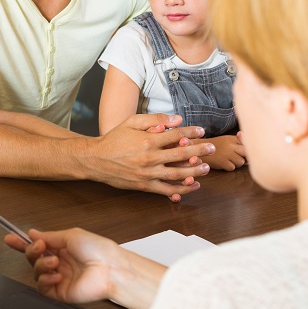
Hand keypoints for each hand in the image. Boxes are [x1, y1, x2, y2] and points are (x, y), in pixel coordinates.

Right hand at [8, 228, 165, 308]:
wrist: (111, 269)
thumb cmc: (98, 249)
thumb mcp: (71, 235)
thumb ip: (49, 236)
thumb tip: (32, 233)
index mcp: (61, 248)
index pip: (36, 245)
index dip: (21, 242)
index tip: (9, 238)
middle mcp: (59, 262)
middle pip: (32, 258)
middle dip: (31, 251)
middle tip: (40, 248)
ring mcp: (59, 277)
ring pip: (35, 273)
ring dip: (41, 266)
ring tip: (54, 262)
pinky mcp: (60, 292)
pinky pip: (42, 288)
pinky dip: (45, 280)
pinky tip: (56, 275)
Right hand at [93, 114, 213, 200]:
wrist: (95, 159)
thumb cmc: (114, 139)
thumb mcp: (131, 122)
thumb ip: (154, 119)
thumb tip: (176, 119)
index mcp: (147, 140)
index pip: (176, 134)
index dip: (191, 131)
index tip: (201, 130)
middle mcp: (149, 158)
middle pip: (181, 153)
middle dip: (199, 150)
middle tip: (212, 148)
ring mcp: (147, 174)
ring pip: (178, 174)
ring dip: (195, 171)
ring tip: (206, 168)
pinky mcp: (144, 186)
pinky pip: (167, 190)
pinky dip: (182, 189)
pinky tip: (193, 185)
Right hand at [199, 134, 245, 170]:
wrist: (198, 149)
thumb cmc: (216, 146)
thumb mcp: (227, 140)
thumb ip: (240, 143)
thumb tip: (251, 151)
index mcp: (232, 139)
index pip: (247, 144)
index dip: (248, 150)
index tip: (243, 152)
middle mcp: (230, 145)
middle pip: (247, 152)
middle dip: (246, 157)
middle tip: (241, 157)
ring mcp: (226, 154)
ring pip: (240, 162)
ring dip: (236, 163)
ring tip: (228, 160)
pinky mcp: (222, 162)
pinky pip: (232, 168)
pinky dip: (228, 167)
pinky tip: (222, 163)